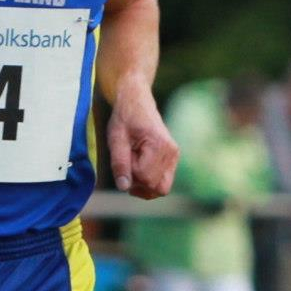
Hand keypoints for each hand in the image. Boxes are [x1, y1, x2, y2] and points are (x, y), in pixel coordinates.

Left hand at [106, 84, 178, 198]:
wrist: (136, 102)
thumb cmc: (124, 119)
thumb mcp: (115, 139)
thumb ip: (119, 164)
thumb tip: (124, 187)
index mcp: (160, 146)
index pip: (145, 178)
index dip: (129, 174)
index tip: (124, 156)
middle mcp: (172, 153)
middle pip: (156, 188)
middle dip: (138, 183)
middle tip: (128, 163)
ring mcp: (174, 157)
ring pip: (160, 188)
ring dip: (143, 183)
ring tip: (133, 163)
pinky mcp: (172, 160)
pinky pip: (162, 182)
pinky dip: (148, 180)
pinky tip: (138, 165)